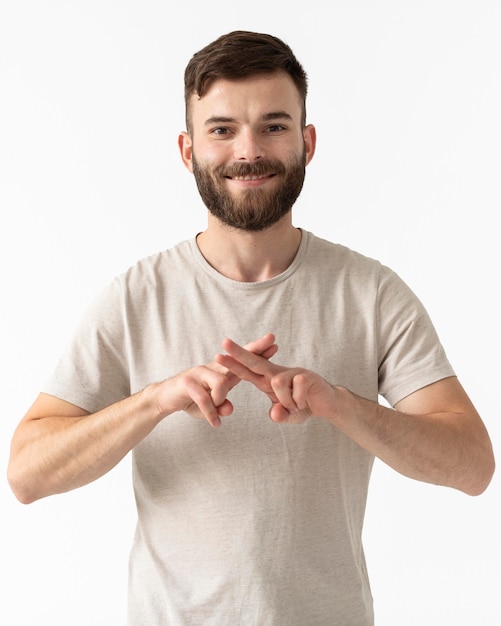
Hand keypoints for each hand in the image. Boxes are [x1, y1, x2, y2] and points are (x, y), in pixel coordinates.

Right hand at [156, 334, 277, 427]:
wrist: (165, 398)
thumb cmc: (191, 400)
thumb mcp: (211, 405)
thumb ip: (222, 405)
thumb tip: (230, 409)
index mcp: (222, 372)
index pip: (243, 360)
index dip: (259, 353)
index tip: (276, 345)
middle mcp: (212, 367)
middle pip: (237, 357)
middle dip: (255, 348)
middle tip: (271, 339)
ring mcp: (199, 372)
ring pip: (222, 383)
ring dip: (221, 401)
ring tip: (218, 415)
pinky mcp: (187, 382)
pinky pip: (205, 398)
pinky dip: (211, 413)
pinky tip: (215, 423)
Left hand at [215, 337, 335, 423]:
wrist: (328, 403)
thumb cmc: (303, 406)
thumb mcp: (288, 416)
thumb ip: (279, 416)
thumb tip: (275, 414)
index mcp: (268, 380)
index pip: (248, 371)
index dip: (233, 364)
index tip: (218, 355)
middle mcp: (278, 373)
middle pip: (255, 361)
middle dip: (239, 353)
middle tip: (224, 342)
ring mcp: (292, 372)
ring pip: (277, 383)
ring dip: (285, 400)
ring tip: (295, 407)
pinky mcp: (306, 375)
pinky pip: (296, 388)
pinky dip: (298, 401)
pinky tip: (304, 403)